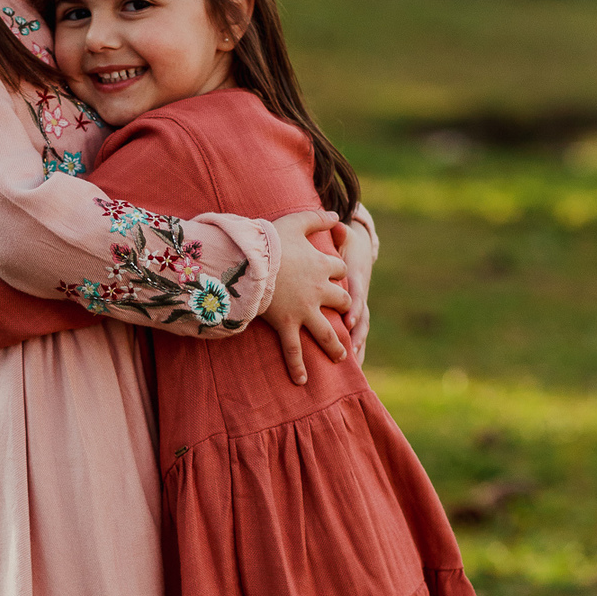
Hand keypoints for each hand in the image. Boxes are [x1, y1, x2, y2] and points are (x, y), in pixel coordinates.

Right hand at [264, 209, 351, 384]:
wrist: (251, 260)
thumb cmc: (270, 239)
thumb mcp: (297, 222)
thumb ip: (318, 218)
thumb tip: (338, 214)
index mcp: (323, 266)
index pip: (340, 270)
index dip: (337, 271)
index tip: (333, 273)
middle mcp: (319, 291)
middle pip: (341, 300)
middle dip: (344, 306)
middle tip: (345, 316)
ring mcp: (304, 311)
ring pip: (326, 332)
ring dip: (335, 346)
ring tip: (342, 357)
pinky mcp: (287, 325)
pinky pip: (294, 350)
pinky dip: (297, 366)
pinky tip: (302, 381)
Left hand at [340, 218, 373, 365]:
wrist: (358, 251)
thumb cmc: (346, 246)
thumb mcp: (343, 237)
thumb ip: (340, 234)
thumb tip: (338, 225)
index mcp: (355, 278)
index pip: (356, 293)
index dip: (353, 306)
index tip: (348, 318)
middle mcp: (359, 295)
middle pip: (361, 316)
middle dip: (356, 332)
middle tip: (350, 346)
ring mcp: (359, 306)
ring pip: (361, 328)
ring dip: (358, 344)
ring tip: (353, 361)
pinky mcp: (355, 315)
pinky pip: (357, 334)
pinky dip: (358, 349)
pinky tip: (355, 367)